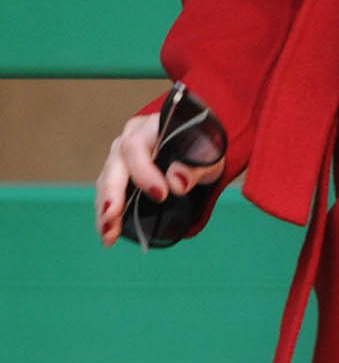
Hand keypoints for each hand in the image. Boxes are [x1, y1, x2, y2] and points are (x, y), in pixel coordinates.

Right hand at [94, 104, 223, 247]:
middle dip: (112, 193)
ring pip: (107, 183)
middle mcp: (130, 140)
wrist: (197, 152)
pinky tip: (108, 235)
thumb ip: (195, 166)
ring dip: (105, 210)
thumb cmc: (202, 149)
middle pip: (114, 165)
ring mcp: (122, 158)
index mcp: (151, 128)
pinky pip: (108, 196)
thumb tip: (176, 182)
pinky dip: (107, 217)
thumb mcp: (208, 155)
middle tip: (112, 216)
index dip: (143, 171)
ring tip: (108, 234)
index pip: (136, 146)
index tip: (160, 194)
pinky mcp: (120, 177)